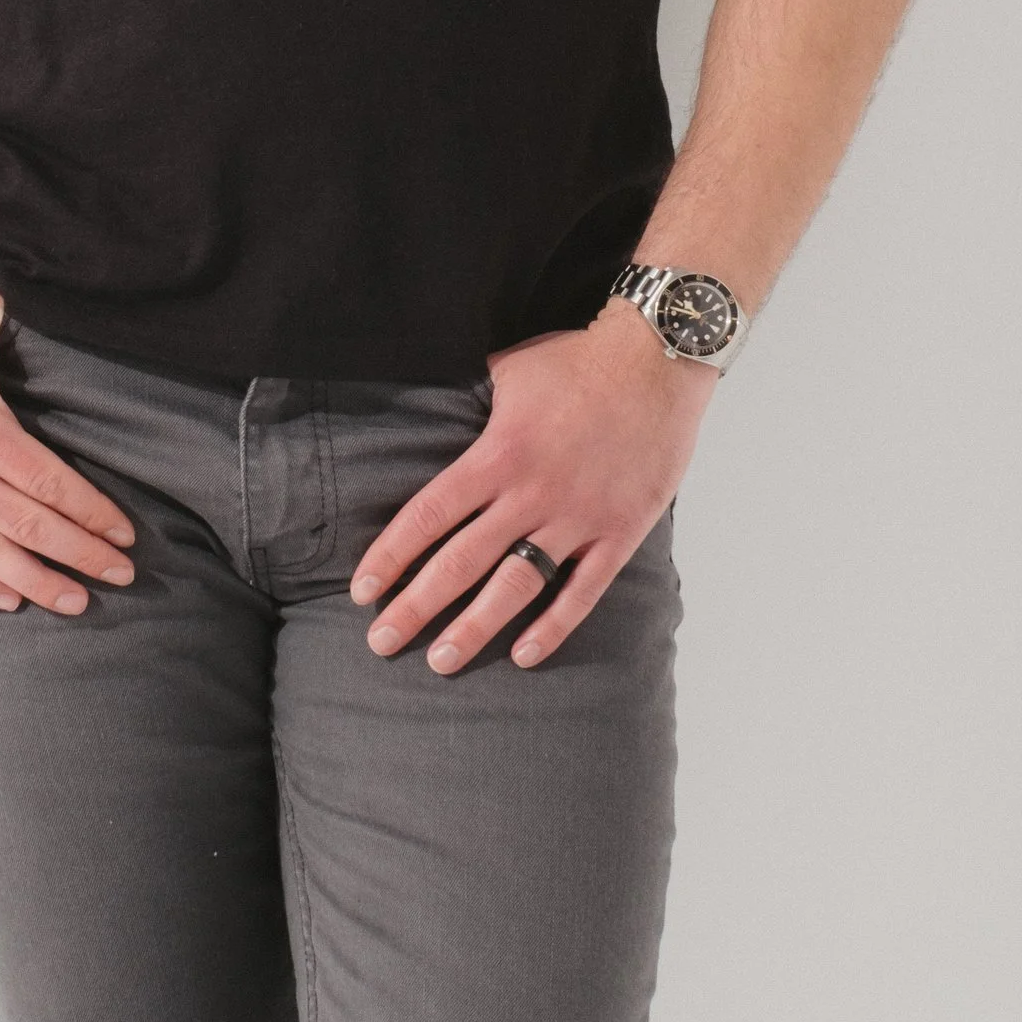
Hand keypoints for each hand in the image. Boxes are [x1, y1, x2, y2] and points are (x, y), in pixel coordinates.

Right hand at [0, 271, 136, 616]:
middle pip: (29, 527)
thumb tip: (54, 358)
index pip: (50, 484)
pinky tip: (8, 598)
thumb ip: (21, 341)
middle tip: (119, 575)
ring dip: (36, 581)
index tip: (122, 534)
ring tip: (74, 601)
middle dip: (81, 554)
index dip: (92, 514)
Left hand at [348, 310, 712, 672]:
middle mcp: (531, 493)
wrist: (658, 360)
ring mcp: (578, 516)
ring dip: (475, 627)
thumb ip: (468, 400)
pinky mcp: (620, 531)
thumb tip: (429, 406)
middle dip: (416, 607)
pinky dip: (554, 625)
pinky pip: (584, 590)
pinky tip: (523, 655)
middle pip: (461, 562)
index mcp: (497, 454)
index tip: (363, 590)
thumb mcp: (508, 369)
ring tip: (441, 662)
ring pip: (516, 585)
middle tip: (382, 643)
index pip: (429, 516)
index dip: (392, 557)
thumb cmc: (577, 359)